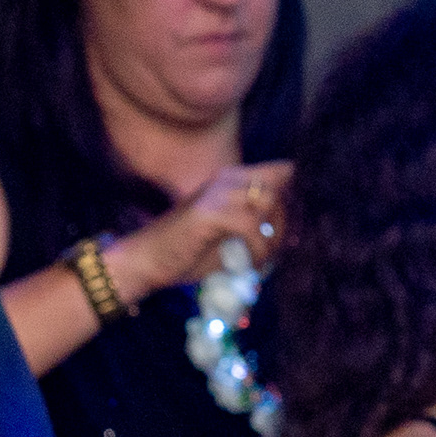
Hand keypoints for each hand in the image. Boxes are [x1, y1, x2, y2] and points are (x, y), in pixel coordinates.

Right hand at [106, 165, 291, 304]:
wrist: (144, 262)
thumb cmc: (185, 253)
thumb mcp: (228, 237)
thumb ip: (257, 226)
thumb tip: (291, 232)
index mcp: (230, 178)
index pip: (282, 171)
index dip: (292, 198)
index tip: (286, 231)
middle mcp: (226, 178)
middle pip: (279, 188)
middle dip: (284, 223)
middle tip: (271, 253)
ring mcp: (217, 192)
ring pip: (269, 202)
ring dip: (272, 236)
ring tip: (259, 260)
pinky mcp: (210, 212)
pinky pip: (252, 226)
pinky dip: (257, 249)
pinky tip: (247, 265)